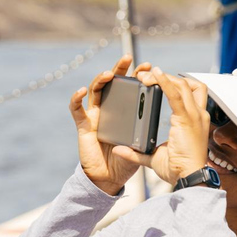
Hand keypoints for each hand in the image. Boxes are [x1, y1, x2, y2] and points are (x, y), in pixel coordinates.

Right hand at [69, 56, 153, 194]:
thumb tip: (160, 115)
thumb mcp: (142, 143)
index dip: (138, 75)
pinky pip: (76, 109)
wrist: (110, 178)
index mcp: (125, 111)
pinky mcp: (84, 126)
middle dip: (120, 68)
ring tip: (109, 73)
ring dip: (101, 79)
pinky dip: (76, 99)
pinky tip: (81, 91)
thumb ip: (149, 130)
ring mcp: (96, 115)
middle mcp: (110, 109)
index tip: (148, 66)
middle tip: (128, 58)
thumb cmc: (126, 161)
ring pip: (96, 90)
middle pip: (113, 82)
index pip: (131, 87)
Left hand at [114, 67, 209, 185]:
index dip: (175, 84)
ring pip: (182, 85)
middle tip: (147, 77)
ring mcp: (195, 116)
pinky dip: (165, 82)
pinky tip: (155, 75)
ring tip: (146, 76)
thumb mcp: (154, 157)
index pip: (189, 95)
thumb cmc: (177, 170)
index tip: (158, 82)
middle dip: (167, 77)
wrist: (189, 178)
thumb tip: (119, 150)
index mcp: (194, 122)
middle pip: (188, 85)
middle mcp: (198, 116)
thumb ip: (137, 153)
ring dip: (164, 77)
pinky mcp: (188, 118)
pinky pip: (176, 94)